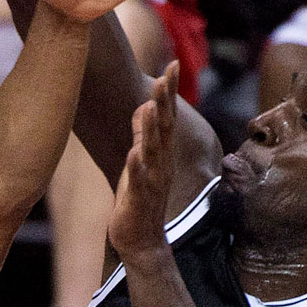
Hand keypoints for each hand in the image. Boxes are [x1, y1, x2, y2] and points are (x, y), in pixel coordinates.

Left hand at [109, 62, 178, 263]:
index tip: (171, 65)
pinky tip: (135, 152)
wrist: (142, 242)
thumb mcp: (139, 162)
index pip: (167, 117)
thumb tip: (143, 107)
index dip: (168, 92)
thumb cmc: (138, 199)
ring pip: (154, 149)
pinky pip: (140, 181)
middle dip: (165, 100)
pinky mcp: (140, 199)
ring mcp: (153, 181)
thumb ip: (142, 136)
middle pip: (165, 127)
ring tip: (150, 103)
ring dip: (152, 126)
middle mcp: (162, 164)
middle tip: (166, 73)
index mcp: (161, 154)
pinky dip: (138, 166)